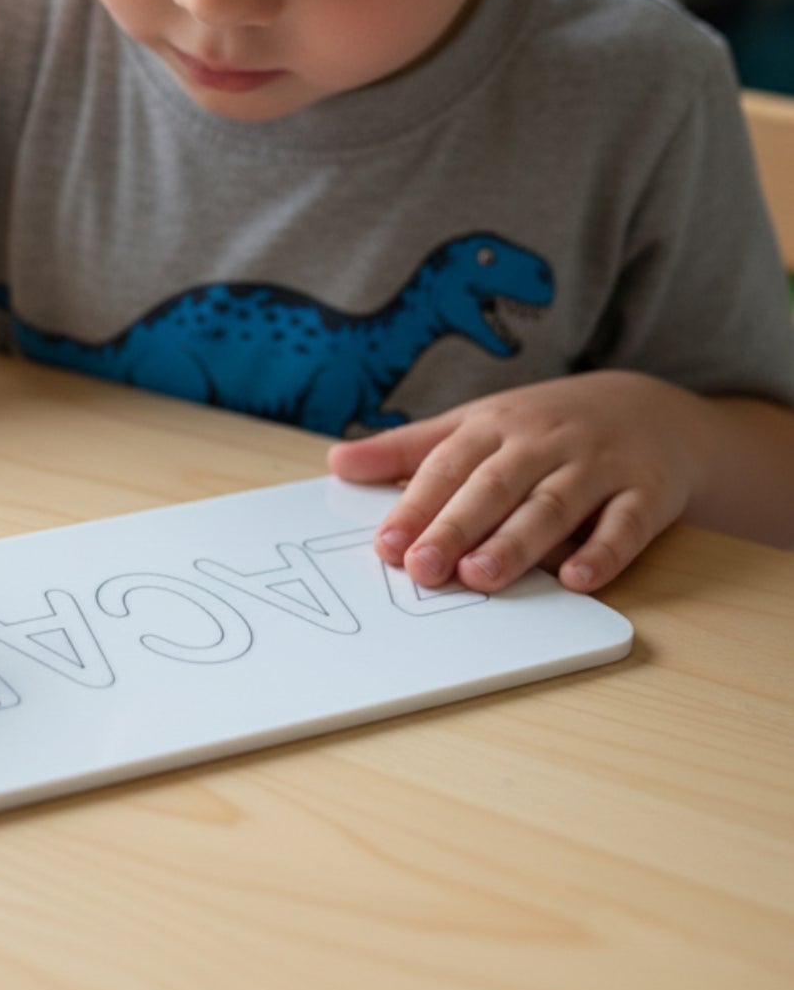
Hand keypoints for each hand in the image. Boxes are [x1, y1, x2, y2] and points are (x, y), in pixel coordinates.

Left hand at [327, 372, 701, 594]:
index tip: (386, 546)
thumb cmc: (541, 427)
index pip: (449, 466)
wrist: (652, 409)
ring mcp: (597, 466)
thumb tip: (336, 463)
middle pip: (495, 486)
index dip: (417, 505)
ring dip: (518, 543)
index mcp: (495, 426)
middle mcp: (543, 443)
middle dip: (457, 527)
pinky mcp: (646, 493)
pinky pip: (625, 526)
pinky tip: (578, 580)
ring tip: (482, 576)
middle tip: (424, 568)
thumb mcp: (474, 424)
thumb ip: (407, 449)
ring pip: (554, 506)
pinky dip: (603, 552)